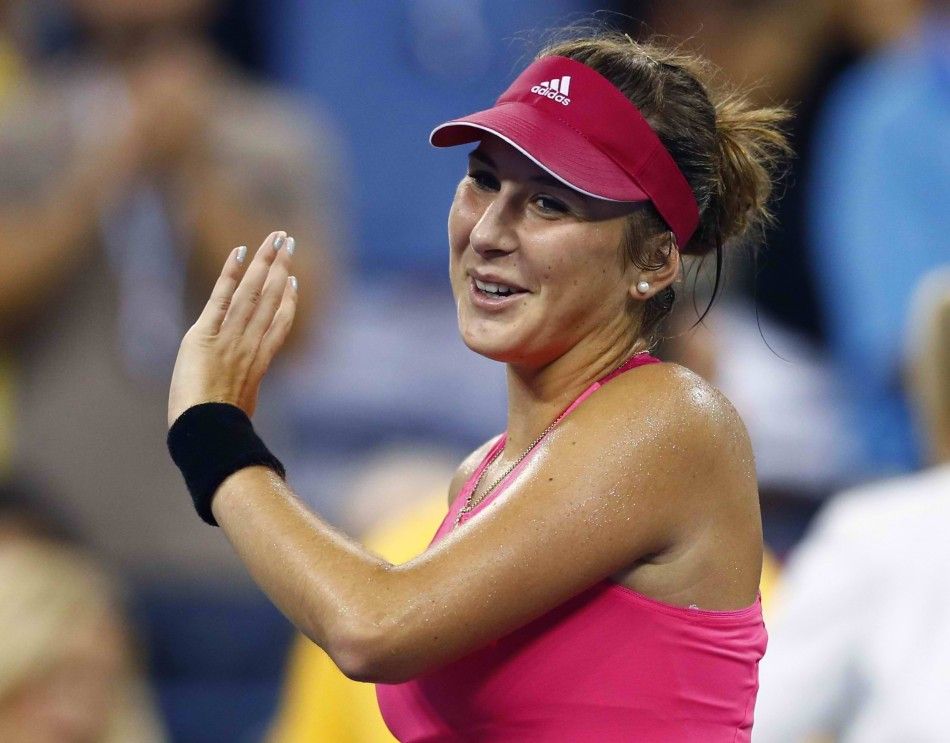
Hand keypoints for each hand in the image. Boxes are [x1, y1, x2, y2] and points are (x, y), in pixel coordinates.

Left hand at [168, 231, 297, 427]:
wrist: (206, 431)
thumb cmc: (219, 430)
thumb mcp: (241, 410)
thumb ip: (243, 396)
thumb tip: (243, 406)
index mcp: (259, 362)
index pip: (278, 324)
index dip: (288, 300)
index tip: (293, 280)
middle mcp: (251, 344)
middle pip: (271, 298)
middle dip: (280, 267)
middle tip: (289, 242)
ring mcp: (231, 337)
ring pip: (253, 292)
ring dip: (265, 261)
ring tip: (276, 238)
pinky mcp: (207, 334)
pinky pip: (222, 298)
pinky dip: (232, 274)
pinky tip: (241, 252)